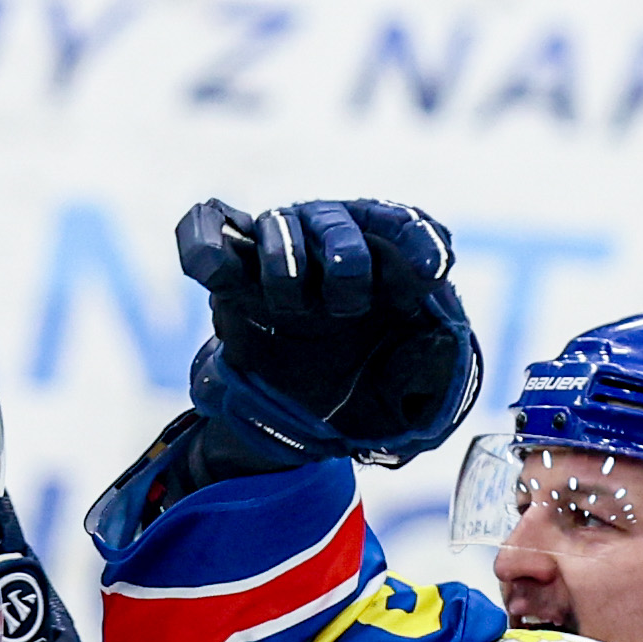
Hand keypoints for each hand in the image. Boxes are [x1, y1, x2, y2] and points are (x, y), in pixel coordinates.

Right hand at [175, 197, 482, 469]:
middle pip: (339, 224)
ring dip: (284, 260)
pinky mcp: (232, 269)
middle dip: (347, 257)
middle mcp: (333, 244)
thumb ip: (428, 372)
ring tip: (290, 306)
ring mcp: (280, 251)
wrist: (304, 417)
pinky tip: (212, 270)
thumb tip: (439, 343)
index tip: (432, 270)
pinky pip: (209, 228)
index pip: (406, 229)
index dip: (419, 242)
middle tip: (347, 302)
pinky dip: (203, 241)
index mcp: (387, 263)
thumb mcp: (405, 397)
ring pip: (278, 225)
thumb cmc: (366, 389)